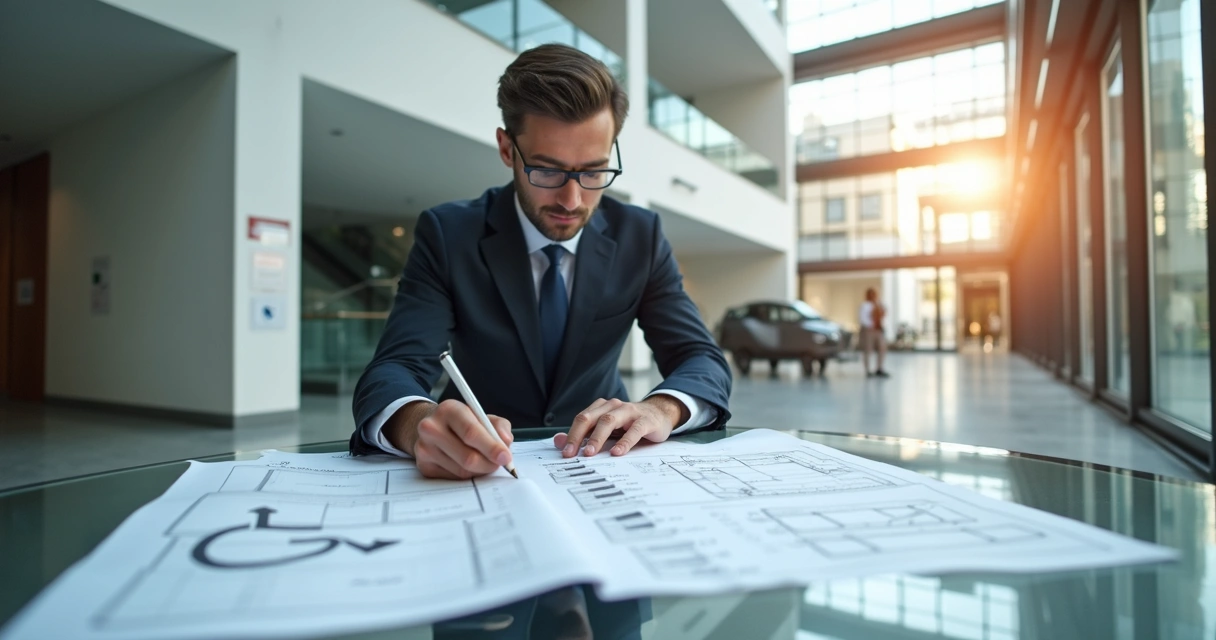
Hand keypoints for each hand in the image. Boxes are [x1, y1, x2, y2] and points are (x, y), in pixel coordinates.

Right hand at [385, 399, 513, 478]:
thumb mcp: (482, 416)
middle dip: (489, 464)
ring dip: (480, 471)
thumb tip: (505, 442)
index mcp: (449, 410)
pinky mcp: (423, 466)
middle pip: (467, 457)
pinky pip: (453, 478)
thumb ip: (499, 426)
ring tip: (484, 462)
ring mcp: (424, 448)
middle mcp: (431, 428)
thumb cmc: (463, 422)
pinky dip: (467, 475)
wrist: (433, 427)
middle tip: (499, 464)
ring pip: (462, 471)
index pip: (471, 432)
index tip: (505, 457)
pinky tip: (468, 466)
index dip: (491, 447)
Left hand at [556, 396, 687, 457]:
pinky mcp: (646, 420)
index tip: (565, 453)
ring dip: (597, 437)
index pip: (582, 419)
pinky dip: (625, 441)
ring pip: (609, 421)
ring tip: (591, 453)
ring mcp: (630, 412)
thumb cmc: (630, 424)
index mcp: (602, 407)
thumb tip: (559, 442)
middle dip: (579, 436)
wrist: (660, 413)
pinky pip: (634, 430)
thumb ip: (583, 435)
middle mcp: (614, 406)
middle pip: (591, 418)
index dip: (571, 435)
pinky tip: (617, 452)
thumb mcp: (607, 430)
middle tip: (571, 454)